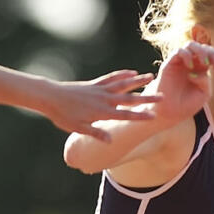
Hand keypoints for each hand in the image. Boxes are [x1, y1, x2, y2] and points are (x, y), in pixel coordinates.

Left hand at [40, 69, 160, 140]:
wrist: (50, 96)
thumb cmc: (62, 115)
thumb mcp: (78, 128)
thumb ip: (96, 133)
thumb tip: (111, 141)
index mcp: (101, 112)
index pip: (125, 115)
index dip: (140, 116)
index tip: (154, 116)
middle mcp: (104, 99)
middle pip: (129, 98)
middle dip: (146, 98)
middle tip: (162, 96)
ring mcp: (100, 90)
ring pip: (123, 84)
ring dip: (137, 81)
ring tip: (151, 76)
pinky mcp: (94, 84)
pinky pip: (111, 78)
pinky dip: (122, 74)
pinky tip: (131, 72)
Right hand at [155, 41, 213, 120]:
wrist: (171, 113)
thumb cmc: (187, 104)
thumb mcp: (204, 93)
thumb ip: (205, 80)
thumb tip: (195, 71)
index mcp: (201, 69)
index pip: (211, 54)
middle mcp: (191, 63)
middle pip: (203, 47)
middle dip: (212, 53)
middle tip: (213, 65)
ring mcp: (180, 63)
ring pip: (191, 45)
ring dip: (200, 51)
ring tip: (204, 63)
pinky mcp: (169, 65)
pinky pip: (179, 51)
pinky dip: (187, 55)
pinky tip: (189, 67)